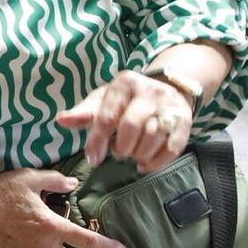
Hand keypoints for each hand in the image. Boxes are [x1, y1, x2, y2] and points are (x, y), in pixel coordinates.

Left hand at [57, 71, 193, 173]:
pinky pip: (171, 149)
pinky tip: (145, 164)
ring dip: (138, 155)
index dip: (97, 141)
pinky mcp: (185, 121)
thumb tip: (61, 120)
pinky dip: (155, 162)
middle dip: (121, 147)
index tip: (92, 159)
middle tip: (118, 152)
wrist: (170, 87)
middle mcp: (149, 91)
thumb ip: (84, 112)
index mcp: (124, 83)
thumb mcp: (104, 99)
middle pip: (131, 127)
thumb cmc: (127, 98)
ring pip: (152, 138)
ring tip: (132, 155)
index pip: (107, 116)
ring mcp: (169, 106)